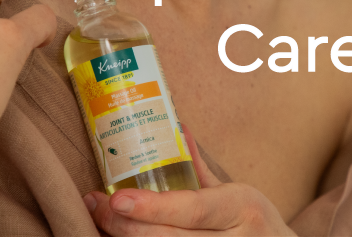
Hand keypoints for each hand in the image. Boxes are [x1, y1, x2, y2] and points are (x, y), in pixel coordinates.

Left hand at [85, 128, 296, 236]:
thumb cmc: (256, 222)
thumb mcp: (238, 192)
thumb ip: (201, 168)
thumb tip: (175, 127)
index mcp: (241, 207)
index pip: (191, 210)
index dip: (151, 207)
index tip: (116, 198)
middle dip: (123, 224)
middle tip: (94, 205)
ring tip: (98, 221)